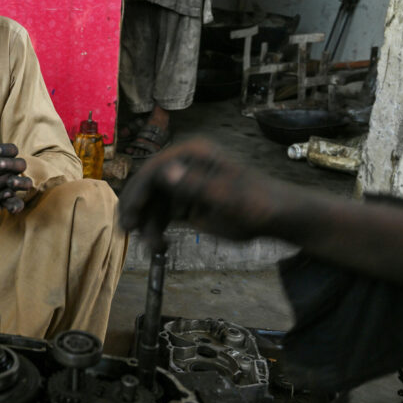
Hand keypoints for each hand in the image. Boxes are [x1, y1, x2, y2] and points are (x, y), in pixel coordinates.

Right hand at [117, 139, 285, 249]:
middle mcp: (183, 165)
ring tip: (153, 248)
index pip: (154, 169)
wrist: (275, 217)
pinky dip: (156, 230)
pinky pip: (162, 214)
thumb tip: (165, 172)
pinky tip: (159, 246)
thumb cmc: (257, 203)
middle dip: (137, 211)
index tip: (130, 217)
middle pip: (148, 187)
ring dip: (147, 225)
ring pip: (153, 204)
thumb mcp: (226, 196)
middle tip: (127, 232)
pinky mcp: (186, 202)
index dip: (138, 192)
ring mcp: (184, 184)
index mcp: (192, 154)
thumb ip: (195, 185)